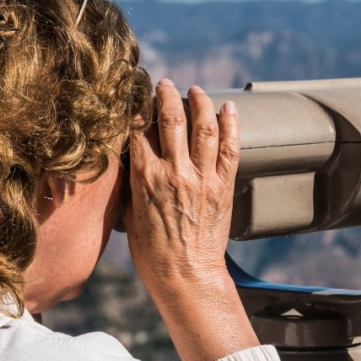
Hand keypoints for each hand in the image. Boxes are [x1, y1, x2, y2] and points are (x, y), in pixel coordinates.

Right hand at [125, 79, 258, 360]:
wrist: (185, 276)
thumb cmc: (152, 253)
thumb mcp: (129, 214)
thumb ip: (132, 182)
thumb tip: (131, 157)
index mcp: (145, 177)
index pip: (138, 128)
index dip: (137, 106)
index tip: (136, 93)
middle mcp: (174, 172)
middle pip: (171, 118)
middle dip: (167, 94)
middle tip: (165, 84)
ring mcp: (202, 177)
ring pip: (203, 126)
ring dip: (199, 102)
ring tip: (196, 91)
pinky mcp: (223, 186)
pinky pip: (230, 147)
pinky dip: (231, 124)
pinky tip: (229, 109)